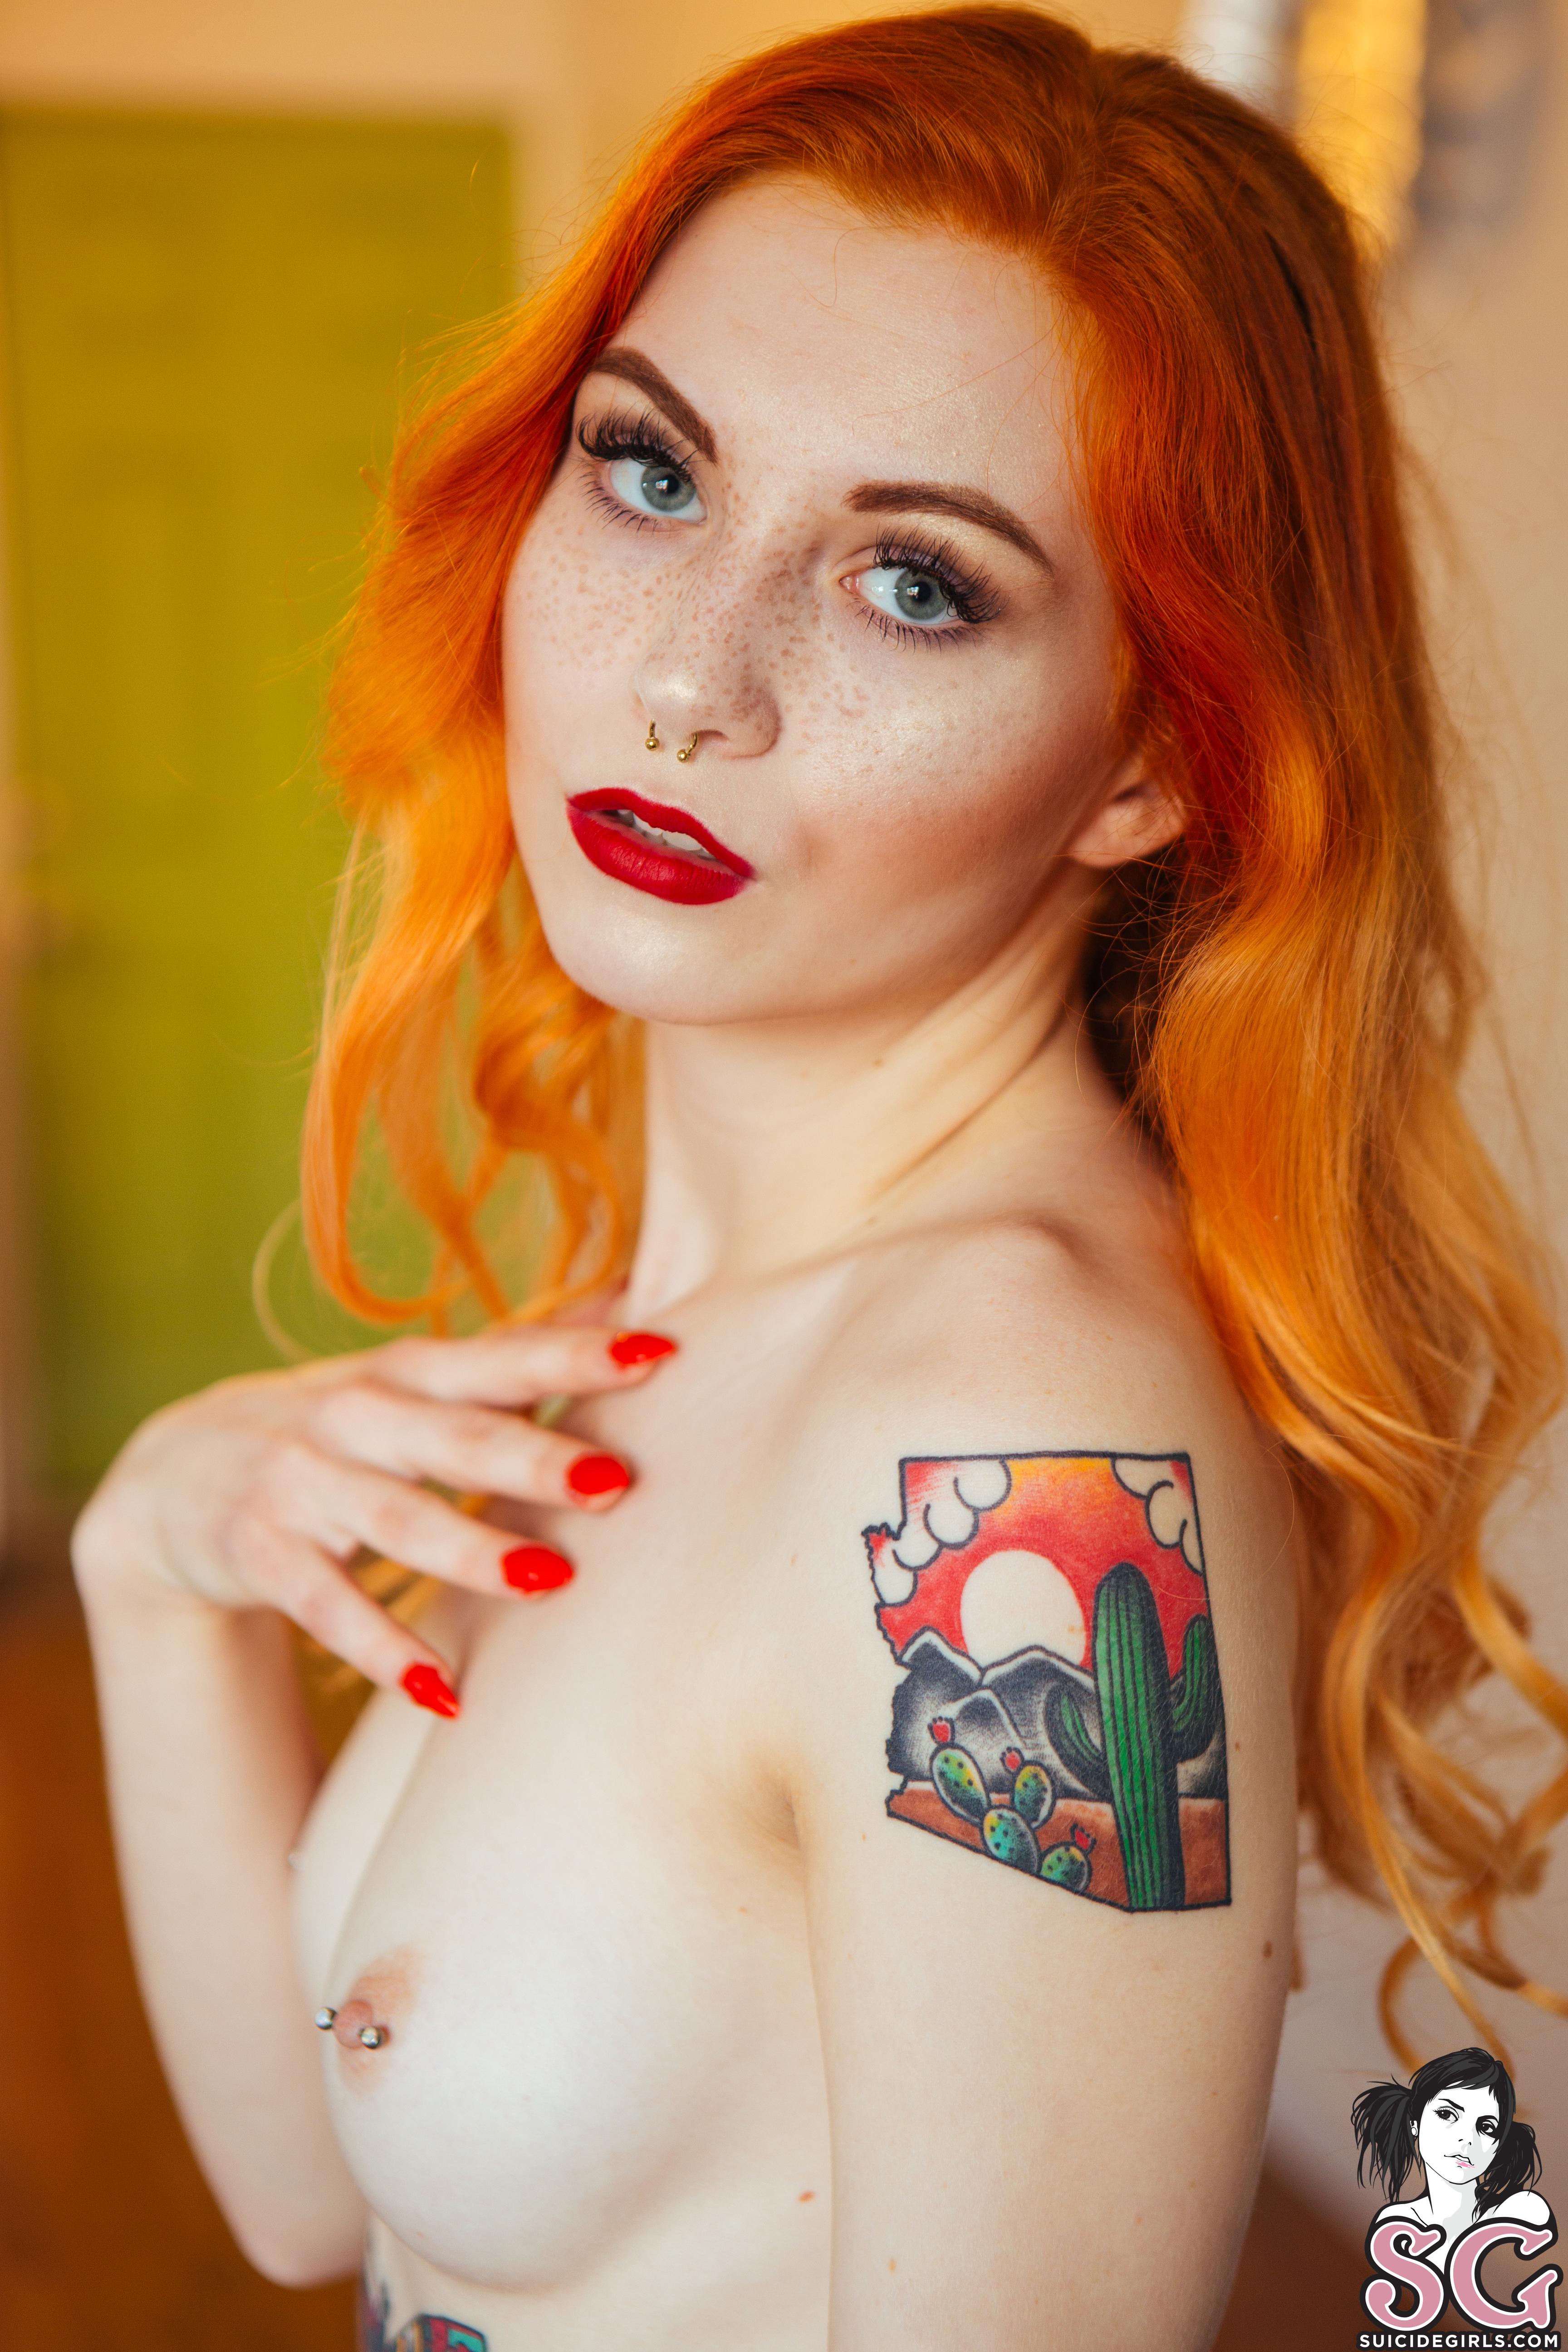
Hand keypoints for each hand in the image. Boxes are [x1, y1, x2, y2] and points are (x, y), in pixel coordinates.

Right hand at [71, 1324, 676, 1712]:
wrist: (173, 1478)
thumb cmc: (338, 1427)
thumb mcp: (414, 1381)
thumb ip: (514, 1357)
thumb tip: (633, 1299)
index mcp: (408, 1372)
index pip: (501, 1357)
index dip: (576, 1355)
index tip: (658, 1354)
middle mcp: (355, 1417)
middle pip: (454, 1437)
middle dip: (533, 1457)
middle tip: (613, 1481)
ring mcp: (301, 1484)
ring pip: (396, 1519)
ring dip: (472, 1550)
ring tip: (550, 1579)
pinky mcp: (260, 1553)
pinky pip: (327, 1607)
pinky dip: (382, 1650)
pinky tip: (443, 1692)